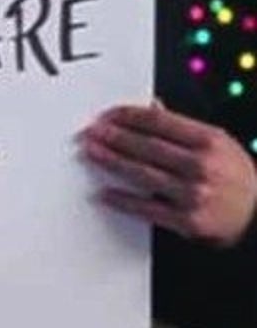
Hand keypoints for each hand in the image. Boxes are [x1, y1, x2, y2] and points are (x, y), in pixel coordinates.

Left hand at [82, 103, 256, 245]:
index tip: (107, 115)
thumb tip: (152, 106)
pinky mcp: (189, 221)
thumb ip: (183, 128)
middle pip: (147, 146)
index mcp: (209, 141)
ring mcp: (195, 194)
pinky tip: (104, 193)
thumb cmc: (236, 177)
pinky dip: (123, 201)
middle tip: (90, 132)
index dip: (128, 116)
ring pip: (143, 174)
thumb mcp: (219, 144)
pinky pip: (148, 209)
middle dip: (114, 137)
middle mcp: (202, 165)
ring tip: (91, 153)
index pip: (159, 122)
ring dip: (112, 162)